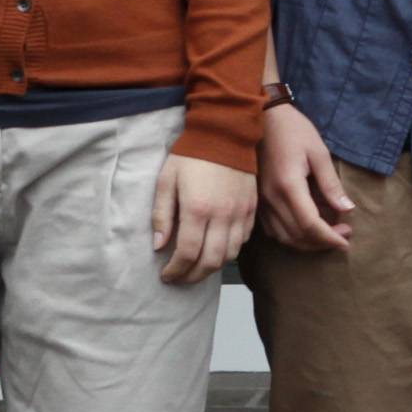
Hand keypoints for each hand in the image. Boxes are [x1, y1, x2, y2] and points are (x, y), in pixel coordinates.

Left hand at [153, 153, 258, 285]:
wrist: (226, 133)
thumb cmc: (191, 155)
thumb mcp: (166, 180)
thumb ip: (161, 215)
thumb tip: (159, 246)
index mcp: (197, 209)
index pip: (188, 254)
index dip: (176, 270)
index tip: (166, 275)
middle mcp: (222, 216)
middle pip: (211, 262)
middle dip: (193, 276)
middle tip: (180, 278)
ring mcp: (240, 214)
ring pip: (230, 255)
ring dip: (212, 268)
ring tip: (197, 268)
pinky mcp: (252, 209)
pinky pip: (243, 240)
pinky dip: (230, 252)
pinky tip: (217, 250)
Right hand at [259, 101, 354, 251]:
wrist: (262, 118)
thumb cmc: (294, 130)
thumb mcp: (319, 153)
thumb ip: (331, 185)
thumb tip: (347, 210)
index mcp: (288, 186)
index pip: (310, 225)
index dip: (330, 238)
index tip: (347, 240)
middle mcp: (271, 199)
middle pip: (297, 236)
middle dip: (323, 242)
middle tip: (345, 234)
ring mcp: (261, 202)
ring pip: (284, 237)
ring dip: (308, 243)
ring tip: (330, 233)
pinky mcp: (257, 201)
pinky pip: (273, 229)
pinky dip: (292, 235)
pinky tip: (307, 228)